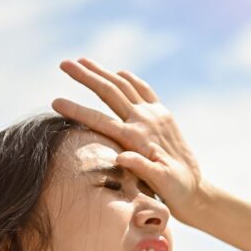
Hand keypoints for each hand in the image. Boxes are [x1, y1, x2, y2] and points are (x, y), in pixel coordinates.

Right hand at [51, 57, 210, 226]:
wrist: (195, 189)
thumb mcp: (160, 183)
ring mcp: (155, 114)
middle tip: (63, 63)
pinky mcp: (163, 114)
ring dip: (102, 71)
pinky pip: (143, 89)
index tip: (55, 101)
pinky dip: (129, 78)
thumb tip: (121, 157)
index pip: (100, 120)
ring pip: (123, 85)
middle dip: (85, 76)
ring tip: (82, 61)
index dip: (76, 110)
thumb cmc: (174, 190)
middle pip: (109, 91)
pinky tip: (119, 72)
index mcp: (138, 138)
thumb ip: (141, 167)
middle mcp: (145, 120)